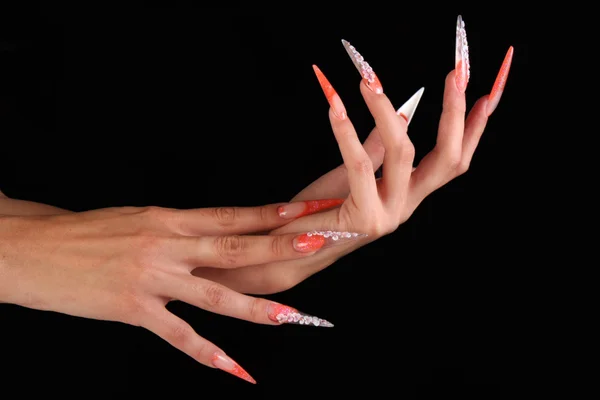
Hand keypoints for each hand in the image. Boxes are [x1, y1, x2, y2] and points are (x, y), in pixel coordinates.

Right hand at [0, 202, 345, 382]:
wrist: (33, 249)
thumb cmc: (88, 231)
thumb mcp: (139, 217)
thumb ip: (179, 226)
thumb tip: (216, 228)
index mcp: (169, 217)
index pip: (233, 213)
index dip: (274, 211)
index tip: (309, 208)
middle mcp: (166, 245)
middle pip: (233, 246)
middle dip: (279, 246)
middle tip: (319, 243)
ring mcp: (151, 279)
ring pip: (214, 295)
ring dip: (256, 307)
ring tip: (291, 316)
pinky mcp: (133, 309)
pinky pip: (178, 336)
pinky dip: (208, 353)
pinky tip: (235, 369)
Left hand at [195, 27, 513, 293]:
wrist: (287, 250)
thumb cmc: (319, 211)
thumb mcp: (353, 175)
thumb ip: (377, 148)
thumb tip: (401, 111)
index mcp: (410, 194)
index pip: (454, 159)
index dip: (475, 126)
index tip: (487, 89)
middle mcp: (407, 206)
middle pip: (448, 159)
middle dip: (455, 113)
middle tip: (455, 71)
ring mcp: (388, 215)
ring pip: (404, 154)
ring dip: (388, 110)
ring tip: (369, 80)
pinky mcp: (363, 219)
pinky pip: (360, 164)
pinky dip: (347, 130)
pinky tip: (336, 105)